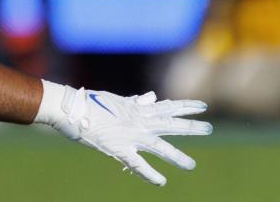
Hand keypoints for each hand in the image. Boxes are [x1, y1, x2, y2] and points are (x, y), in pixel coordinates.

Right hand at [34, 81, 211, 185]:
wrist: (70, 108)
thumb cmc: (88, 102)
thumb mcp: (115, 99)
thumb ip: (135, 101)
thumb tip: (150, 97)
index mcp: (136, 108)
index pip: (167, 106)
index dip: (185, 106)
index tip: (202, 106)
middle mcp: (138, 121)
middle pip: (170, 124)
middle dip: (190, 126)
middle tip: (209, 128)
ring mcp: (130, 135)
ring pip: (159, 146)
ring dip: (176, 156)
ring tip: (191, 165)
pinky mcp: (118, 148)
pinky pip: (138, 164)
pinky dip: (150, 174)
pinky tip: (161, 182)